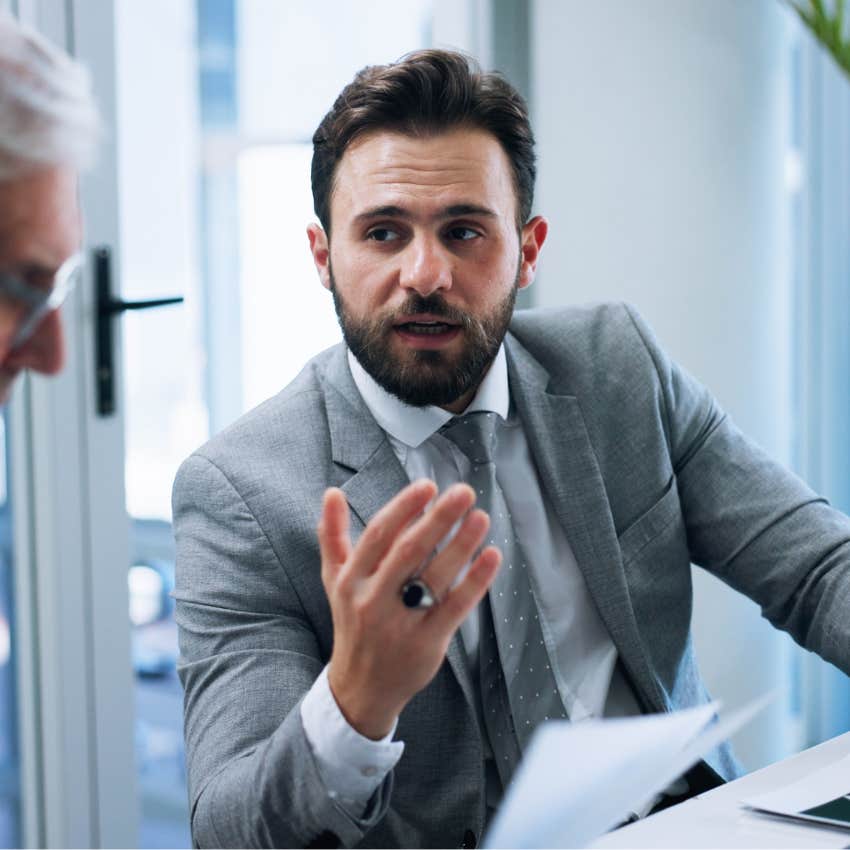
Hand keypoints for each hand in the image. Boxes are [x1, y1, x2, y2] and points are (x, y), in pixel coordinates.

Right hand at [317, 479, 499, 739]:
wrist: (361, 689)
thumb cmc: (353, 622)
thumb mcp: (335, 580)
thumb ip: (332, 535)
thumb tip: (331, 492)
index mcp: (351, 580)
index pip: (379, 535)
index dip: (404, 508)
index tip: (428, 485)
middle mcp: (373, 600)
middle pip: (408, 552)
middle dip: (438, 519)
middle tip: (464, 492)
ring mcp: (401, 624)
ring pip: (434, 578)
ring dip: (461, 545)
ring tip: (481, 517)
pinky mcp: (427, 644)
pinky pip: (455, 607)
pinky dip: (475, 581)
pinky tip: (492, 556)